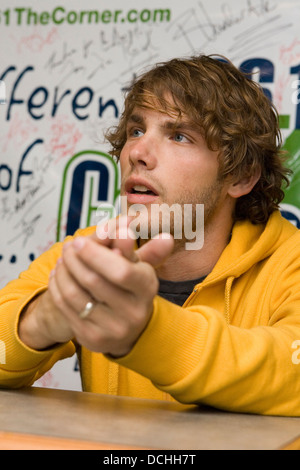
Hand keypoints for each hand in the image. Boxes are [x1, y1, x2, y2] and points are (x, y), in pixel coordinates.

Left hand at [20, 217, 173, 355]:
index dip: (96, 254)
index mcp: (147, 288)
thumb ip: (129, 244)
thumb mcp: (136, 264)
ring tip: (63, 259)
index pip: (122, 271)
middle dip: (75, 258)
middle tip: (68, 245)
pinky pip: (65, 308)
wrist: (130, 328)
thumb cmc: (131, 287)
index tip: (79, 240)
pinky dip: (58, 287)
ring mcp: (113, 329)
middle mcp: (134, 313)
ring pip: (74, 295)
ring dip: (63, 271)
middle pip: (93, 281)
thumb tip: (126, 223)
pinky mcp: (92, 339)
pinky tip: (59, 275)